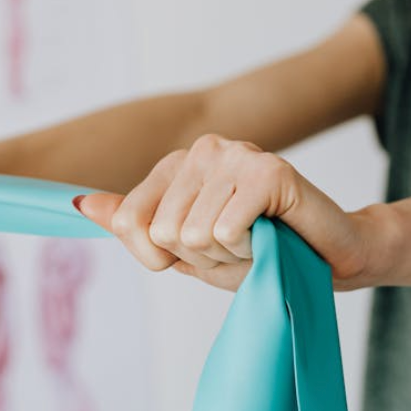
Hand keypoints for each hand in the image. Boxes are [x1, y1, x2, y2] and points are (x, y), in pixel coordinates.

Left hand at [74, 134, 372, 290]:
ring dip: (229, 256)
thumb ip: (134, 227)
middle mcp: (202, 150)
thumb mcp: (186, 251)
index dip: (161, 257)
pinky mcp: (269, 169)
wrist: (332, 258)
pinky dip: (250, 249)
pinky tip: (273, 234)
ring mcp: (236, 154)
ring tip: (259, 241)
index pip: (128, 222)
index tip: (201, 251)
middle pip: (163, 233)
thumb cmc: (262, 254)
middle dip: (201, 259)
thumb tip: (78, 204)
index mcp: (176, 166)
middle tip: (240, 247)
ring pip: (193, 235)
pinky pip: (225, 230)